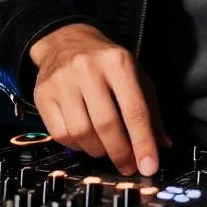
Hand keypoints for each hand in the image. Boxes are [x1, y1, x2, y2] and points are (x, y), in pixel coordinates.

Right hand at [29, 22, 170, 175]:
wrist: (66, 41)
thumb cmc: (105, 62)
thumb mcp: (134, 75)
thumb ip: (150, 109)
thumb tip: (162, 144)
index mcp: (118, 61)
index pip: (134, 109)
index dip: (143, 142)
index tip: (149, 166)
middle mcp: (89, 69)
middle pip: (106, 124)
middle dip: (121, 153)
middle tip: (128, 166)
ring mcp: (63, 81)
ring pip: (82, 133)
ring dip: (98, 151)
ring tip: (107, 149)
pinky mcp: (44, 94)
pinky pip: (61, 134)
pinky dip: (76, 146)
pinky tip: (85, 140)